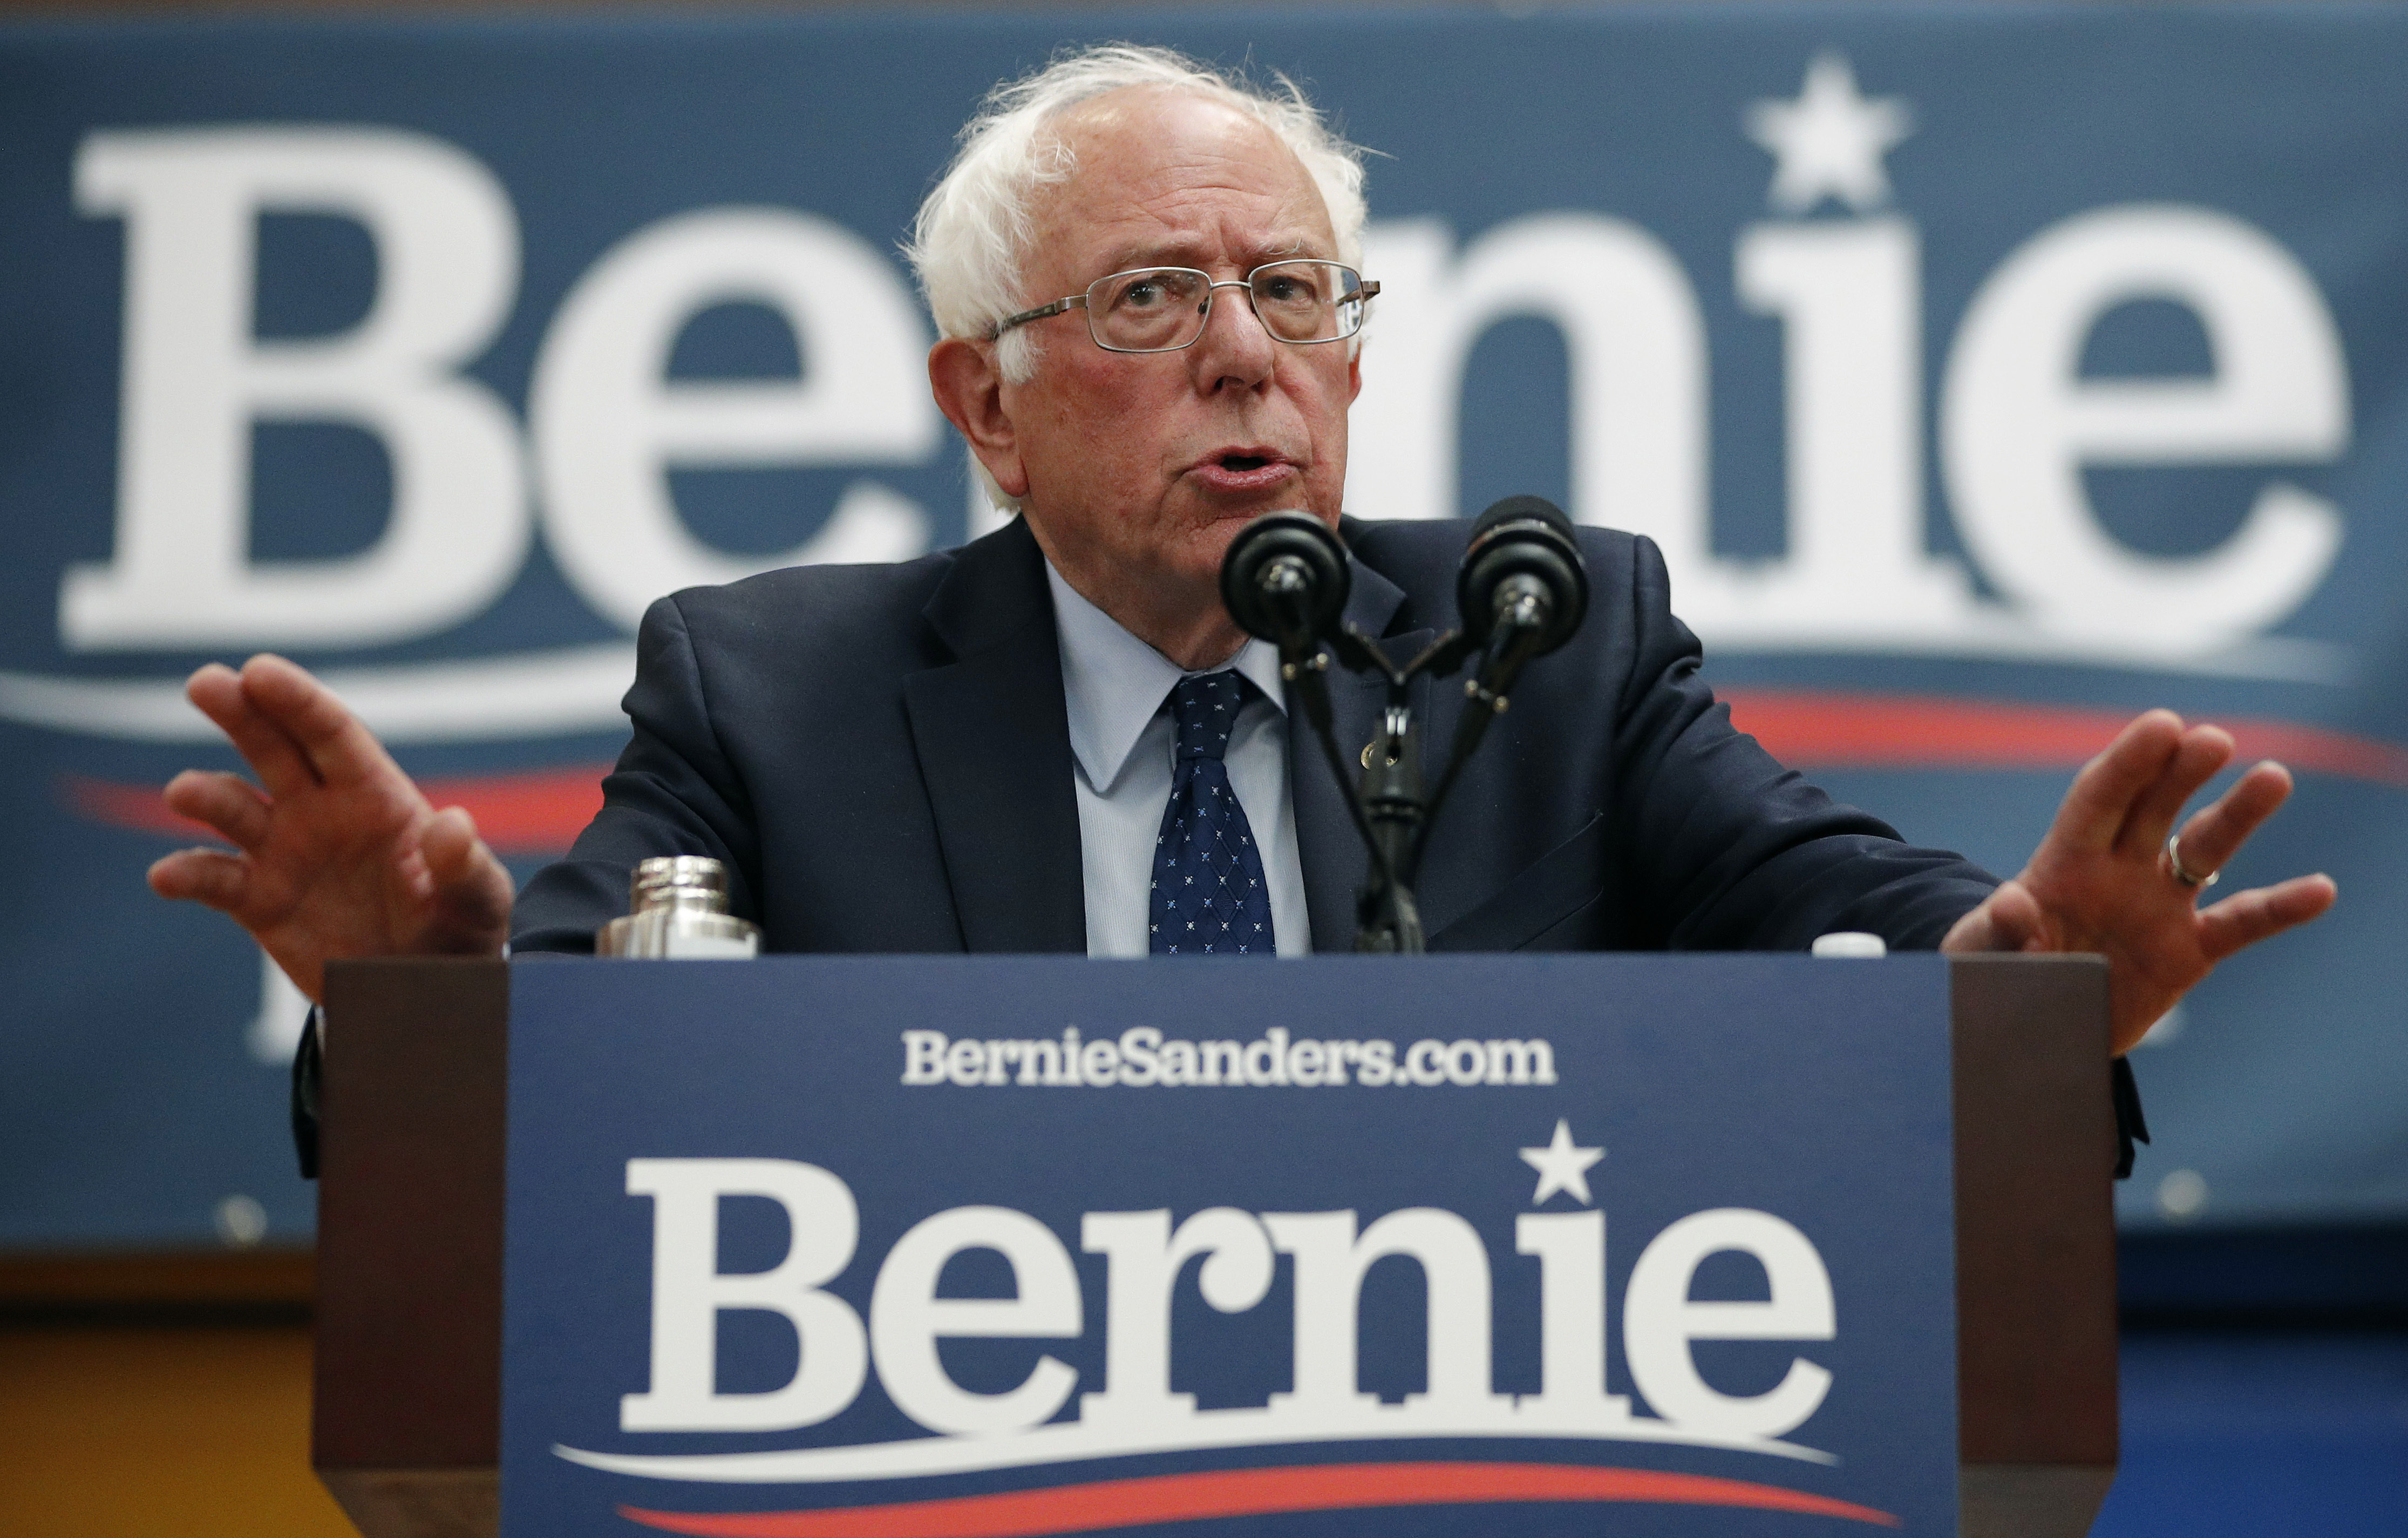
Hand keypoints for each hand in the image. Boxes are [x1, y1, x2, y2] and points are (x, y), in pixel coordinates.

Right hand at [147, 655, 514, 1002]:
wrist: (428, 989)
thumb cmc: (460, 930)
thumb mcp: (476, 901)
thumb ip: (463, 867)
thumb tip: (452, 826)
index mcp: (376, 795)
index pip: (333, 735)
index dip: (298, 701)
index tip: (260, 670)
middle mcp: (322, 812)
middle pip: (274, 748)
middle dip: (241, 713)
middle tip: (206, 683)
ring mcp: (284, 852)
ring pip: (233, 809)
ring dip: (206, 796)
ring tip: (184, 794)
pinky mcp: (258, 901)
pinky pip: (214, 880)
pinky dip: (188, 875)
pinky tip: (168, 876)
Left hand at [1941, 709, 2335, 1053]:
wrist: (2028, 1032)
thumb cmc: (1993, 978)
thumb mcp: (1979, 959)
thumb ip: (1997, 933)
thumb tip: (2015, 901)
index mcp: (2063, 863)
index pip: (2098, 798)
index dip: (2129, 762)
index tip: (2162, 725)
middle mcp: (2118, 870)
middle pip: (2154, 806)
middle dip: (2180, 771)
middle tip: (2212, 739)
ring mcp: (2158, 905)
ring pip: (2205, 849)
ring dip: (2238, 814)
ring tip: (2273, 776)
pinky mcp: (2188, 951)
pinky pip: (2240, 923)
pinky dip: (2280, 908)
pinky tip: (2321, 889)